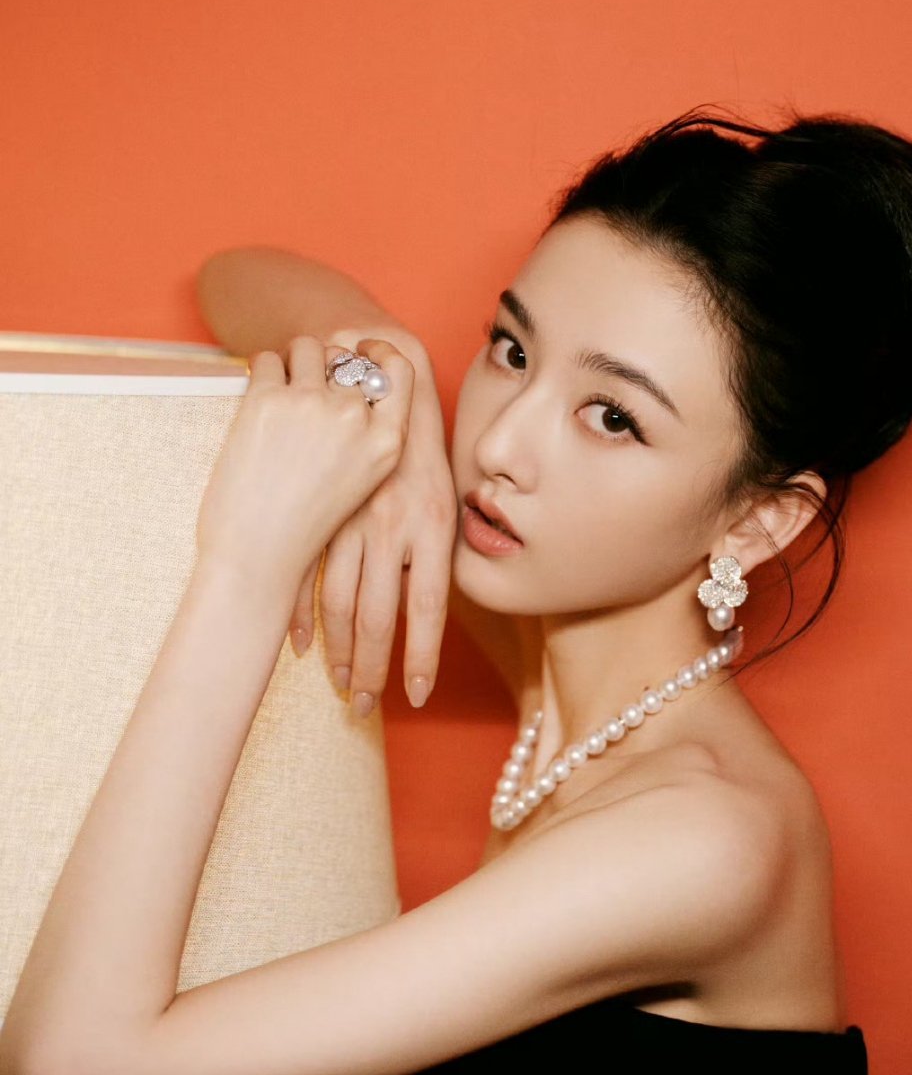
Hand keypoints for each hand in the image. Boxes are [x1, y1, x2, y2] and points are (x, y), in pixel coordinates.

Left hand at [195, 335, 414, 595]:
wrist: (258, 556)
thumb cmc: (306, 528)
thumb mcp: (362, 486)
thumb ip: (366, 439)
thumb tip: (352, 388)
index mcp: (386, 441)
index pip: (399, 369)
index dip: (380, 351)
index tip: (363, 348)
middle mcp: (355, 417)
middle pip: (347, 358)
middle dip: (326, 367)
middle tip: (307, 387)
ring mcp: (312, 404)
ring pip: (308, 347)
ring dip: (293, 362)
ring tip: (282, 389)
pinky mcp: (267, 401)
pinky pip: (266, 359)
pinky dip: (261, 372)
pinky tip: (259, 400)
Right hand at [285, 339, 456, 716]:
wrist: (379, 368)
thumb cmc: (425, 440)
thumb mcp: (449, 491)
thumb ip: (446, 549)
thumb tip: (446, 610)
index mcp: (431, 524)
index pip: (427, 608)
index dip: (419, 657)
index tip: (413, 697)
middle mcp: (389, 526)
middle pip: (375, 616)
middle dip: (369, 668)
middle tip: (363, 706)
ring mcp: (349, 519)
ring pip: (337, 600)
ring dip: (336, 650)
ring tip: (338, 686)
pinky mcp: (320, 509)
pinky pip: (305, 572)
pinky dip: (299, 612)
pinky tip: (299, 644)